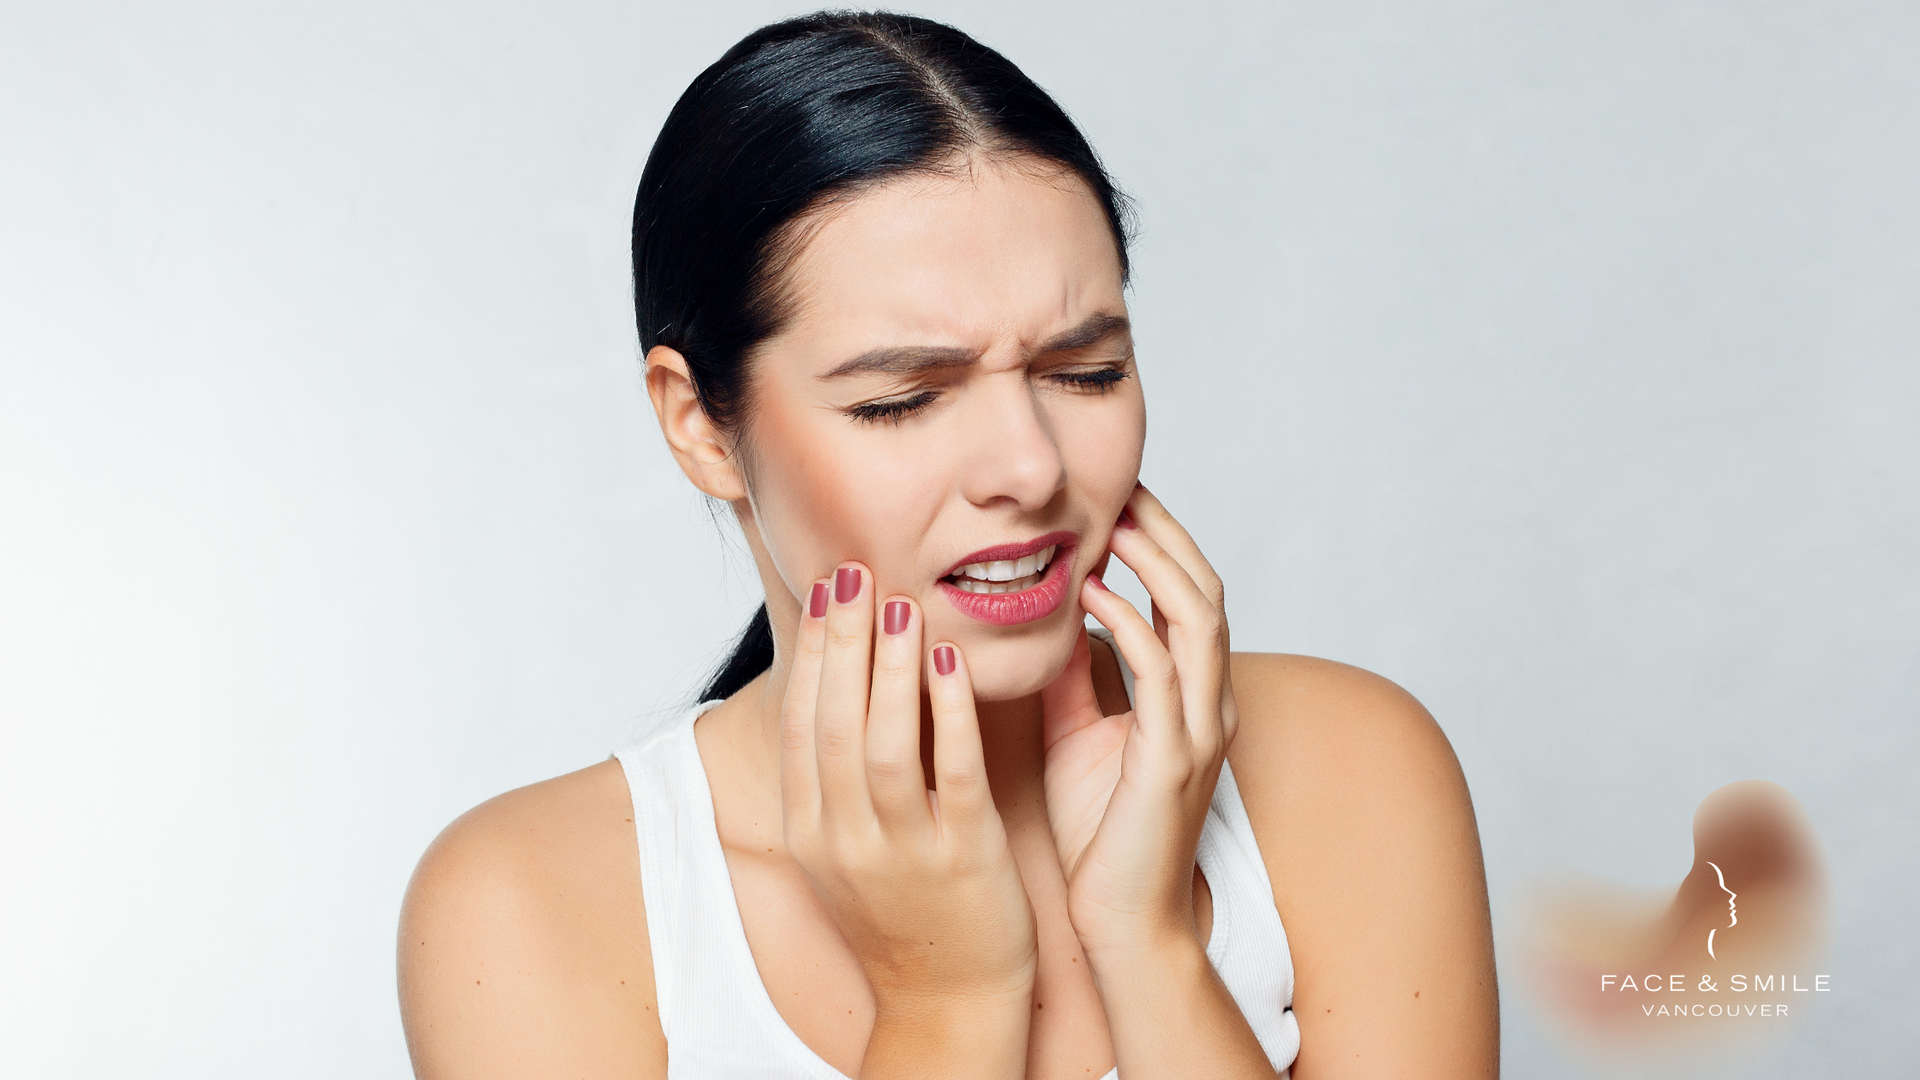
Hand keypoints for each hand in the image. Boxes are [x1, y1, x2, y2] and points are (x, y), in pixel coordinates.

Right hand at [780, 562, 1038, 1014]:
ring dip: (891, 666)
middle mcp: (844, 840)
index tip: (827, 588)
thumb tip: (830, 688)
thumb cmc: (903, 912)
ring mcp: (901, 852)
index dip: (813, 651)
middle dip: (844, 640)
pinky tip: (953, 661)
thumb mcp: (842, 850)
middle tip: (857, 572)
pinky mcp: (963, 859)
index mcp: (811, 831)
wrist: (948, 1002)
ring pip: (885, 743)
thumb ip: (830, 779)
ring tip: (902, 605)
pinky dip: (949, 713)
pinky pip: (952, 774)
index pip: (801, 722)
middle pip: (834, 722)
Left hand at [1040, 485, 1239, 958]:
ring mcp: (1198, 730)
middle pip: (1206, 591)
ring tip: (1113, 521)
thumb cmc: (1102, 834)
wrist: (1125, 921)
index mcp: (1192, 697)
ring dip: (1157, 562)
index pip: (1189, 596)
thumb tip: (1047, 614)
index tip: (1117, 496)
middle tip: (1122, 485)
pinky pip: (1160, 673)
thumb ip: (1074, 675)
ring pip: (1199, 619)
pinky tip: (1091, 592)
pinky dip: (1129, 623)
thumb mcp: (1080, 732)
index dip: (1161, 541)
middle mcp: (1208, 705)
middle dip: (1167, 533)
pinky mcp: (1173, 759)